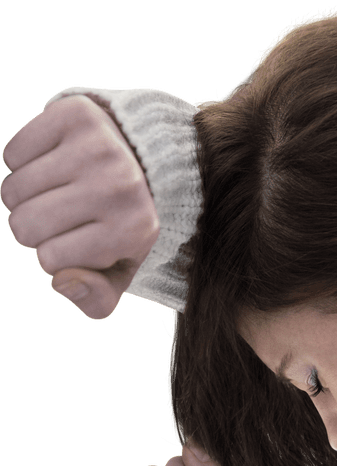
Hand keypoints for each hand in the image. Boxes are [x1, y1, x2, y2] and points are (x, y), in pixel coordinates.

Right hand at [1, 95, 159, 320]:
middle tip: (59, 217)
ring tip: (54, 192)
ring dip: (22, 198)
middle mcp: (119, 186)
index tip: (79, 241)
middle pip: (25, 226)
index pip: (51, 261)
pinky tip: (51, 164)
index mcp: (133, 231)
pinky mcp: (74, 113)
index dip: (55, 256)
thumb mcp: (117, 270)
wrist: (141, 157)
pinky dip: (21, 163)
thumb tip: (63, 282)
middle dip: (31, 230)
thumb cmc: (119, 224)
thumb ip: (95, 298)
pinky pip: (12, 154)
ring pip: (12, 191)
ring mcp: (97, 146)